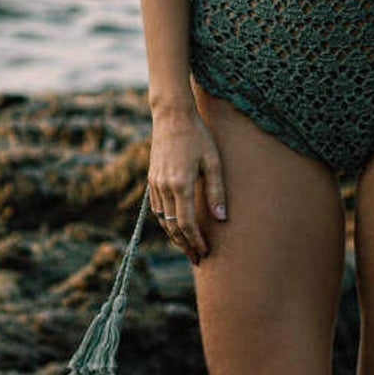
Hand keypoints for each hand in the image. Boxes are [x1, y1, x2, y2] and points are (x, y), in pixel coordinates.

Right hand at [147, 110, 226, 261]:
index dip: (195, 241)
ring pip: (162, 220)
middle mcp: (163, 187)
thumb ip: (216, 192)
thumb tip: (222, 218)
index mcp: (179, 184)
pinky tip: (175, 226)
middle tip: (197, 258)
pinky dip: (166, 222)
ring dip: (174, 236)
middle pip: (172, 226)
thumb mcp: (213, 162)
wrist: (172, 116)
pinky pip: (157, 208)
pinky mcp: (152, 179)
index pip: (186, 223)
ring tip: (187, 247)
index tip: (205, 252)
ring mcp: (155, 184)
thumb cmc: (198, 136)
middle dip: (185, 245)